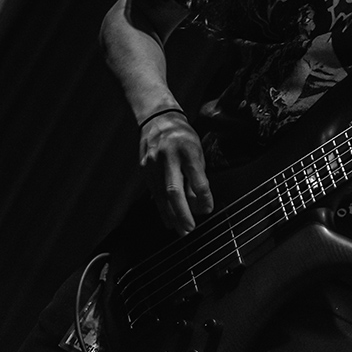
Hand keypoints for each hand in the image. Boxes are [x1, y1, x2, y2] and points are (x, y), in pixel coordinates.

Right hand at [138, 110, 213, 234]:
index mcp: (187, 149)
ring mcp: (153, 163)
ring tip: (181, 230)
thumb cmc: (183, 137)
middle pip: (174, 190)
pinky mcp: (144, 170)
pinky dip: (162, 208)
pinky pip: (154, 193)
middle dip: (183, 213)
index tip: (208, 209)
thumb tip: (200, 204)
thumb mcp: (197, 150)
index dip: (203, 197)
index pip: (197, 178)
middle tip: (190, 229)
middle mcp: (168, 156)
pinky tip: (169, 219)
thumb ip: (198, 175)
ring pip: (161, 195)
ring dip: (171, 216)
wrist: (158, 120)